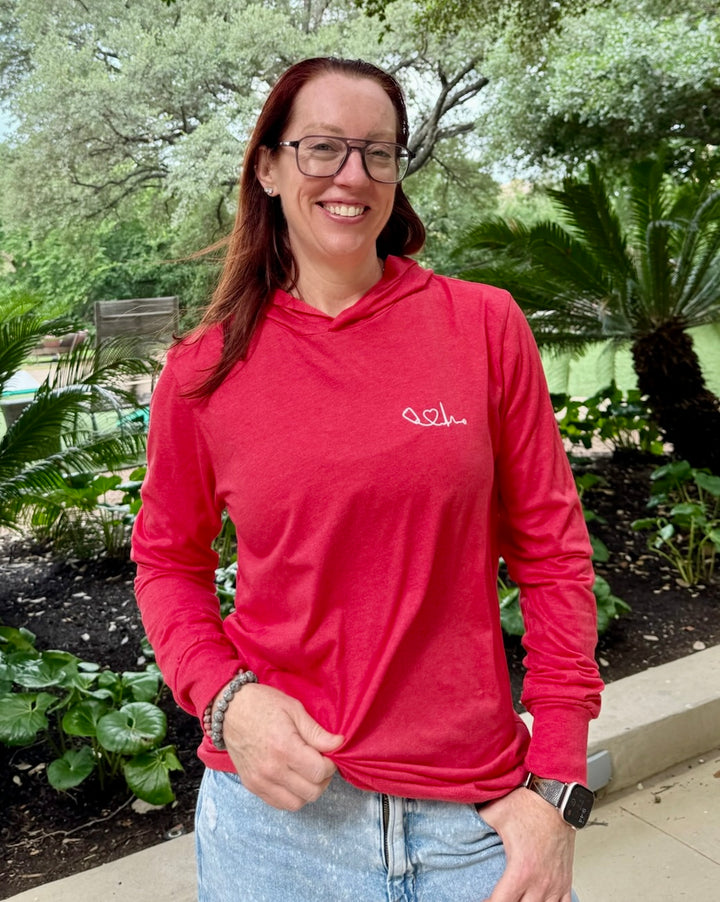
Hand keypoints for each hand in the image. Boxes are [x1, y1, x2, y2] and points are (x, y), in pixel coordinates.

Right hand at [218, 682, 343, 810]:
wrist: (229, 710)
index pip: (319, 772)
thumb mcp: (294, 709)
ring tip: (307, 772)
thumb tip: (339, 744)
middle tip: (320, 763)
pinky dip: (291, 796)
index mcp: (284, 748)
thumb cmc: (263, 704)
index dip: (330, 765)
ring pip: (297, 804)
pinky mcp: (252, 786)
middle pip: (311, 792)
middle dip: (323, 779)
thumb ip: (317, 732)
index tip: (327, 754)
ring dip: (308, 791)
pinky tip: (292, 778)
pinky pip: (278, 804)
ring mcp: (260, 781)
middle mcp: (272, 770)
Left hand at [479, 787, 575, 901]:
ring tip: (516, 898)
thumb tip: (461, 824)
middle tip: (497, 897)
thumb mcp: (495, 813)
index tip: (481, 900)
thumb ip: (477, 824)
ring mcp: (555, 883)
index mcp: (521, 869)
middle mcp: (540, 882)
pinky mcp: (566, 879)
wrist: (555, 796)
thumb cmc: (529, 805)